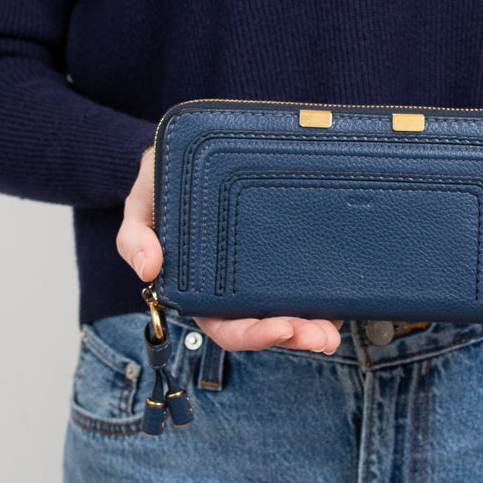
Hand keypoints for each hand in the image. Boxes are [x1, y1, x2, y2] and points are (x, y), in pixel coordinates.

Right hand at [116, 146, 344, 353]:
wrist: (196, 146)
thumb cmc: (166, 177)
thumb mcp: (144, 198)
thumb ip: (136, 231)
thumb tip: (148, 268)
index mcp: (200, 286)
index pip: (226, 325)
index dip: (253, 335)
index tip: (280, 329)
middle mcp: (234, 286)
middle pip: (265, 325)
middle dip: (295, 335)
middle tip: (322, 336)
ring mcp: (264, 270)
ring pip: (292, 309)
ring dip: (316, 324)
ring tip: (336, 328)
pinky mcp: (288, 249)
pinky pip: (311, 279)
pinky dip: (328, 294)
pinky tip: (347, 298)